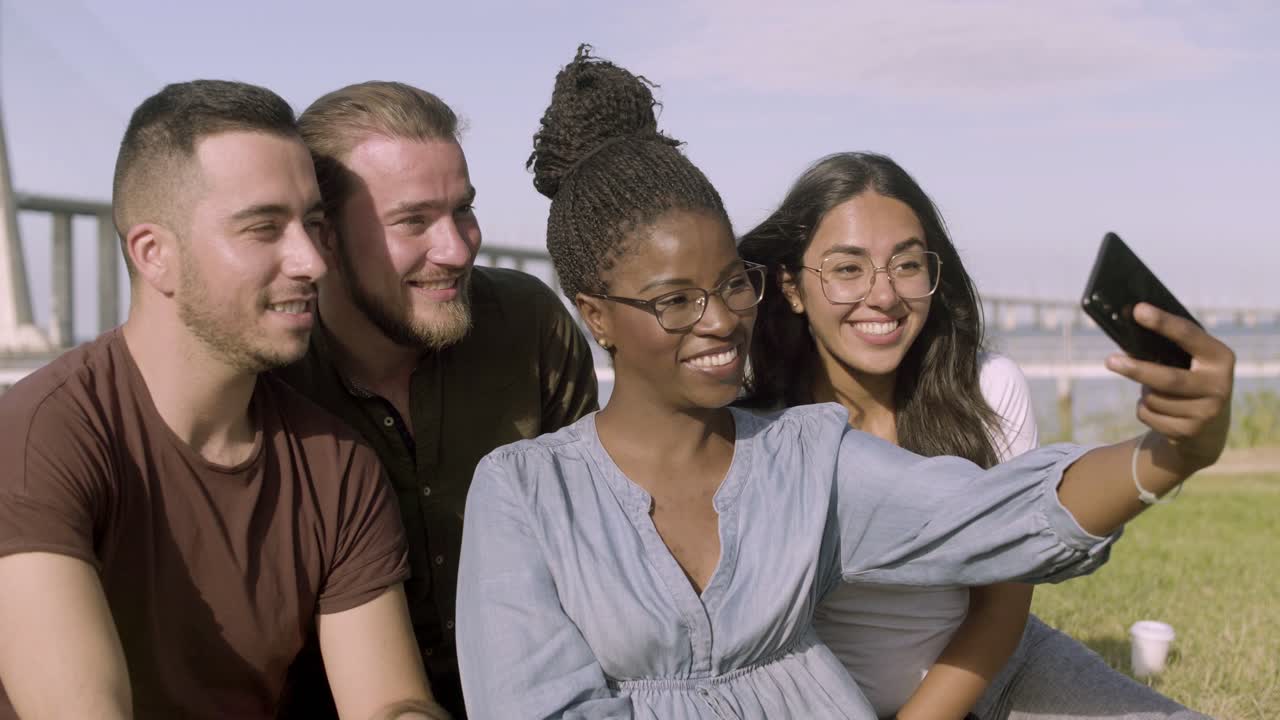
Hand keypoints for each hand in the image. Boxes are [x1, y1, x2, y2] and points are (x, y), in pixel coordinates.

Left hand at [1105, 303, 1234, 471]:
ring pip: (1154, 399)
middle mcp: (1219, 385)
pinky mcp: (1190, 432)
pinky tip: (1159, 409)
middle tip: (1110, 360)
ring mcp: (1207, 411)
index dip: (1163, 322)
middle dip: (1137, 370)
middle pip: (1168, 379)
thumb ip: (1166, 349)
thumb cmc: (1189, 379)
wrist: (1209, 428)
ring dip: (1143, 393)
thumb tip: (1125, 336)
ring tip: (1153, 390)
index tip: (1138, 310)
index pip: (1189, 335)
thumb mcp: (1187, 362)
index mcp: (1220, 356)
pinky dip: (1143, 409)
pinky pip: (1148, 416)